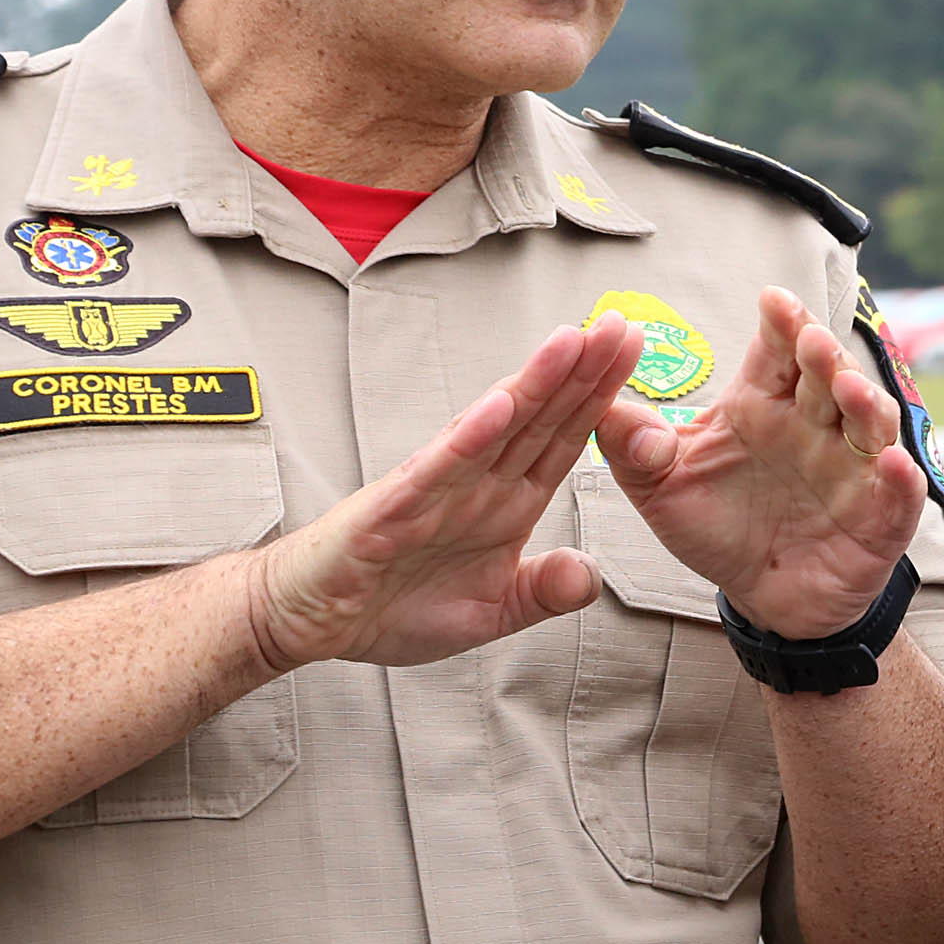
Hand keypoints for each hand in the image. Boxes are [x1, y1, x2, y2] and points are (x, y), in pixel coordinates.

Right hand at [242, 316, 645, 671]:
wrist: (308, 620)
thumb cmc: (388, 604)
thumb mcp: (490, 613)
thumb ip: (541, 592)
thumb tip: (591, 575)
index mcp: (505, 504)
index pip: (562, 440)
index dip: (600, 398)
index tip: (635, 355)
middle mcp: (476, 484)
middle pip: (539, 418)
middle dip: (582, 372)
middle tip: (622, 324)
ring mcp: (435, 489)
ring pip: (494, 427)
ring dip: (533, 384)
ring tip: (570, 341)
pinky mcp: (394, 507)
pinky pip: (437, 467)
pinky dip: (469, 437)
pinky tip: (499, 405)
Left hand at [599, 286, 926, 637]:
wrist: (762, 597)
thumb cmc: (717, 526)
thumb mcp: (662, 488)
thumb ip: (632, 447)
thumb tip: (600, 407)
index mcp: (764, 404)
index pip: (778, 351)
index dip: (781, 324)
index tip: (772, 301)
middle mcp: (815, 424)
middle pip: (828, 376)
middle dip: (823, 355)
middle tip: (809, 340)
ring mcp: (853, 467)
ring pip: (870, 421)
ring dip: (864, 401)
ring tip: (849, 389)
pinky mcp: (881, 515)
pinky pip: (898, 491)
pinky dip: (898, 478)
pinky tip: (890, 466)